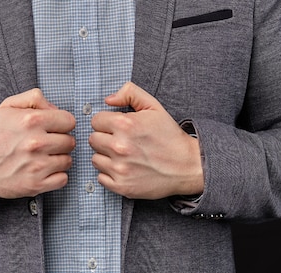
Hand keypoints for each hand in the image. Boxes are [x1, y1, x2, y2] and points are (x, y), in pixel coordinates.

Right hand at [0, 88, 75, 198]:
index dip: (62, 124)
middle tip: (46, 143)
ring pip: (68, 160)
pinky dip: (56, 176)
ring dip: (58, 158)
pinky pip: (63, 179)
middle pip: (70, 141)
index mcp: (31, 120)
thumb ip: (35, 98)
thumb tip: (56, 109)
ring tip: (43, 156)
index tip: (53, 128)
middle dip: (60, 141)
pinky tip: (43, 170)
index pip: (69, 121)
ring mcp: (37, 166)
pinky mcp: (36, 185)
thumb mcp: (9, 106)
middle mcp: (35, 143)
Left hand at [89, 82, 202, 198]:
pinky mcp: (122, 186)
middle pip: (93, 139)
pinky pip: (100, 177)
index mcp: (125, 125)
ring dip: (106, 156)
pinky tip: (124, 168)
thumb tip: (108, 99)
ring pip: (95, 158)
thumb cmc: (169, 136)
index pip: (96, 121)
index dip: (106, 122)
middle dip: (105, 138)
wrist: (187, 165)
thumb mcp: (153, 106)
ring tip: (124, 155)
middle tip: (122, 141)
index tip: (118, 127)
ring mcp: (120, 168)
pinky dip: (110, 174)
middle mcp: (119, 147)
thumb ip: (129, 93)